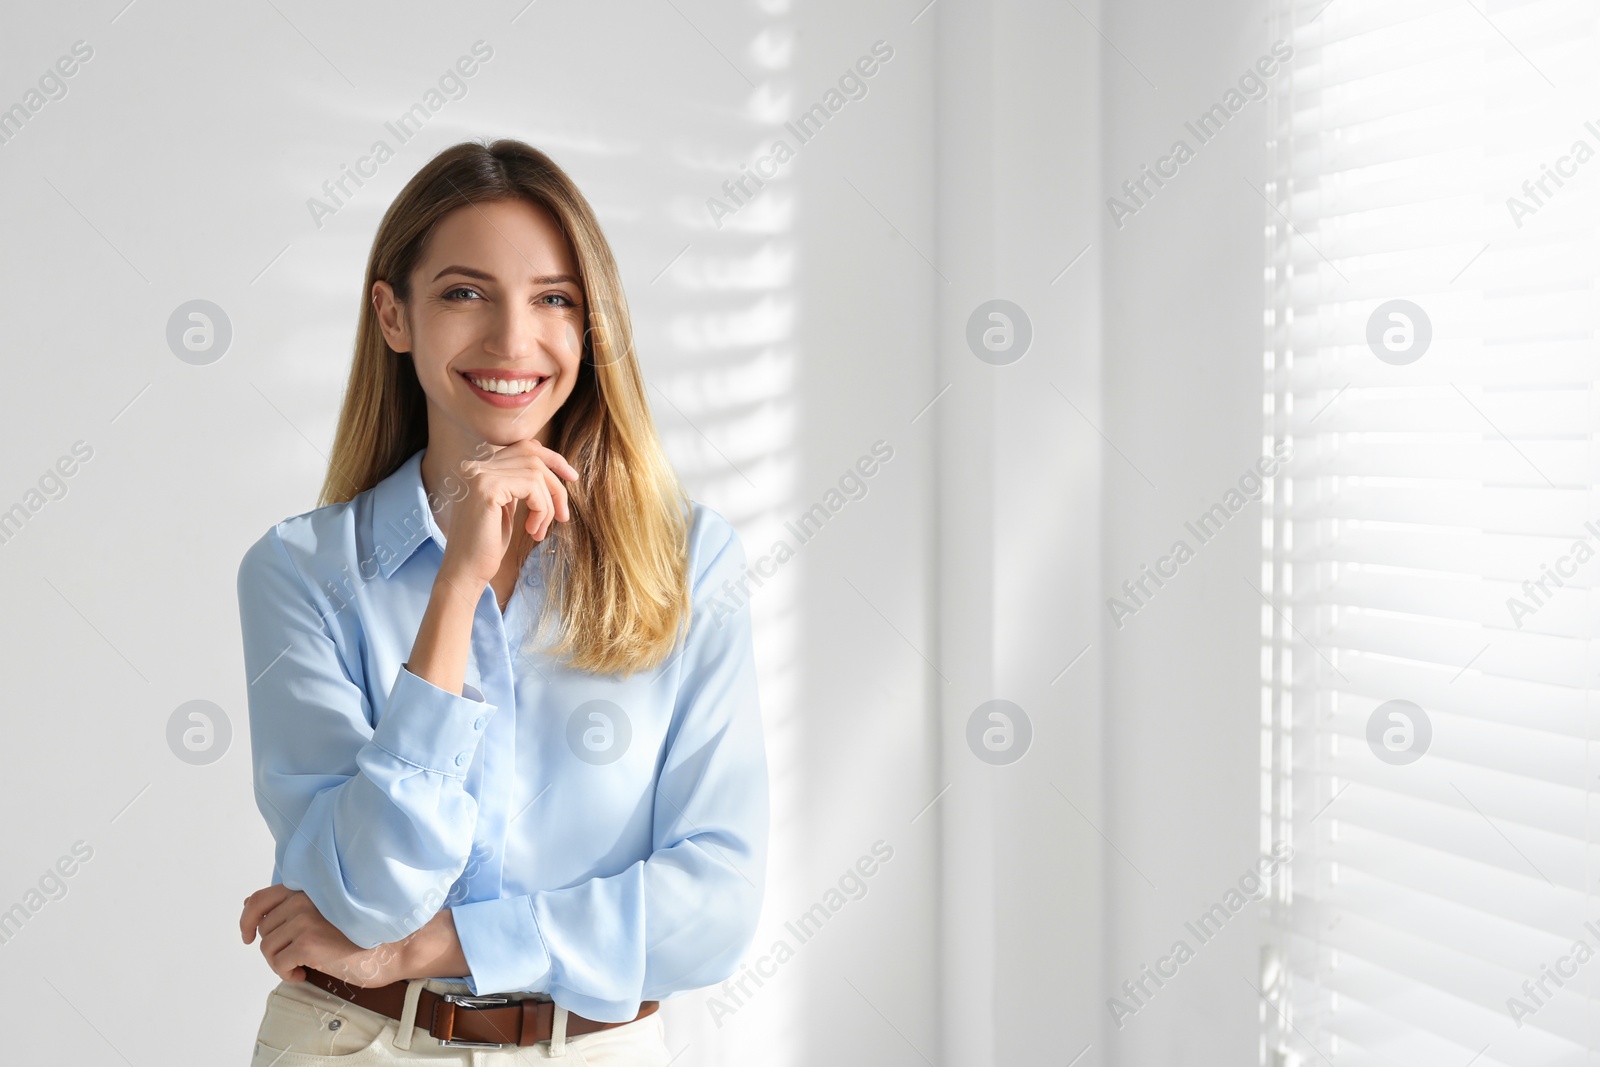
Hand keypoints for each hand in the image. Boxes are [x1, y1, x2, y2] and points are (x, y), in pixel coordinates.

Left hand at [240, 885, 407, 987]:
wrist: (394, 947)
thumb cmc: (364, 931)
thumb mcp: (327, 910)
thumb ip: (293, 904)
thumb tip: (249, 904)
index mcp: (308, 888)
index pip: (260, 899)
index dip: (247, 920)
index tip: (248, 936)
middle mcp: (303, 899)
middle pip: (264, 929)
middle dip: (274, 948)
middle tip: (294, 959)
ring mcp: (304, 919)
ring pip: (267, 948)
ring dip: (280, 963)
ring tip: (301, 967)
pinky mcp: (307, 942)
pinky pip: (279, 963)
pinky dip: (287, 974)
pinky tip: (305, 975)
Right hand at [440, 438, 579, 586]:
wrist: (465, 571)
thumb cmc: (487, 545)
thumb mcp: (506, 508)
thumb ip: (519, 485)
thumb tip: (552, 470)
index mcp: (480, 467)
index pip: (525, 447)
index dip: (553, 459)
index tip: (572, 477)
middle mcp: (476, 465)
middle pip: (534, 457)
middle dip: (556, 485)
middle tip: (564, 515)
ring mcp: (480, 474)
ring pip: (537, 474)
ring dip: (548, 505)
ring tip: (539, 531)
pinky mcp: (487, 487)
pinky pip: (533, 487)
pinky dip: (542, 510)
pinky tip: (531, 531)